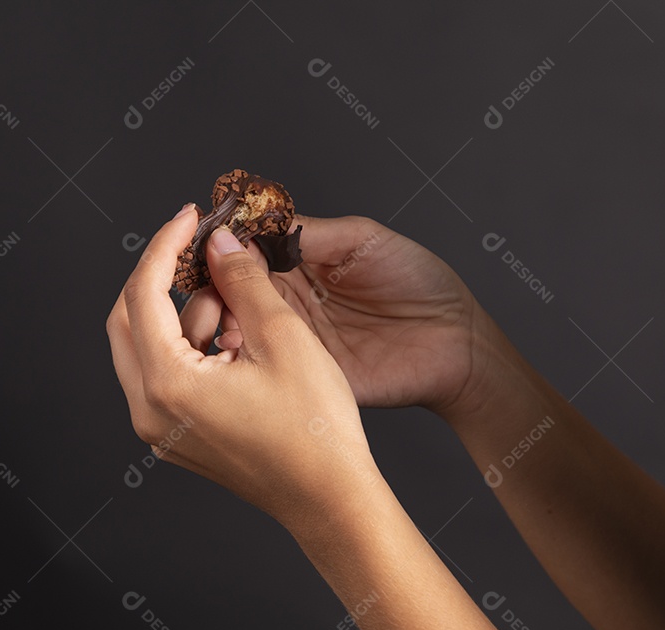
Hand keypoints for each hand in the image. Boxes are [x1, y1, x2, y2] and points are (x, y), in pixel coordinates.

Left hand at [106, 205, 381, 526]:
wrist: (330, 498)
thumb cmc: (315, 429)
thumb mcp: (282, 337)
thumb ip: (242, 279)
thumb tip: (219, 241)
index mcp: (167, 384)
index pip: (144, 294)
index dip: (167, 245)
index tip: (190, 217)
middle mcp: (149, 410)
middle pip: (129, 320)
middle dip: (165, 278)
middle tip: (203, 250)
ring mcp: (160, 429)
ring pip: (149, 347)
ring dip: (185, 315)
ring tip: (240, 305)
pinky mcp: (178, 436)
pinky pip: (167, 375)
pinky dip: (193, 346)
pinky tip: (239, 340)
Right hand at [212, 216, 484, 414]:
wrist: (456, 344)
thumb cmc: (420, 283)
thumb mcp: (364, 241)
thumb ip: (310, 232)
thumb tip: (256, 223)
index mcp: (301, 261)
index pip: (249, 249)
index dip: (227, 245)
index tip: (209, 241)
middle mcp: (290, 298)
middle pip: (235, 287)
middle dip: (217, 282)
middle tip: (210, 282)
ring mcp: (295, 336)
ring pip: (241, 324)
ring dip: (225, 317)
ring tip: (224, 314)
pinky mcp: (304, 372)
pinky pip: (266, 363)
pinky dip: (245, 354)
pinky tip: (239, 344)